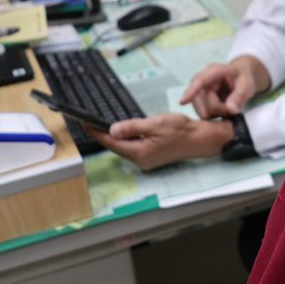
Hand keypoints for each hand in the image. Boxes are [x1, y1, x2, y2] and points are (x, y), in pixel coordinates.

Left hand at [90, 115, 231, 170]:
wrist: (200, 139)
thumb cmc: (181, 130)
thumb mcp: (155, 124)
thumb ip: (132, 127)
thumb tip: (112, 130)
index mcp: (140, 153)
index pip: (112, 142)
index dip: (97, 132)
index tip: (84, 123)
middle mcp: (141, 160)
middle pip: (116, 147)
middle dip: (103, 135)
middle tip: (90, 122)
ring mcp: (146, 161)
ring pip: (124, 148)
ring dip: (114, 138)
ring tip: (102, 126)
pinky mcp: (151, 157)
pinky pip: (133, 148)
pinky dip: (126, 140)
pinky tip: (124, 132)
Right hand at [181, 56, 270, 118]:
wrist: (241, 77)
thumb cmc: (244, 78)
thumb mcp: (247, 85)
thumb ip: (239, 96)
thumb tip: (231, 110)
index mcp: (214, 71)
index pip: (199, 81)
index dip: (190, 91)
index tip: (182, 102)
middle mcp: (203, 79)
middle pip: (201, 100)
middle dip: (217, 109)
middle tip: (234, 110)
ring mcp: (200, 90)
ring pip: (201, 109)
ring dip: (215, 114)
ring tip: (229, 109)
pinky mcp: (200, 99)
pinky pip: (203, 112)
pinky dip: (214, 115)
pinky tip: (223, 111)